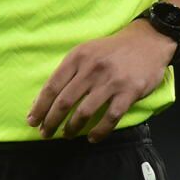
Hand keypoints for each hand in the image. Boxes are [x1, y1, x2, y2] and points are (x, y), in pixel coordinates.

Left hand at [27, 20, 173, 139]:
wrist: (148, 41)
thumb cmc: (112, 50)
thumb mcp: (86, 51)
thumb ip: (69, 71)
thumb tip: (46, 97)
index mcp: (78, 57)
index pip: (52, 86)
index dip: (40, 106)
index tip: (32, 120)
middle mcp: (92, 69)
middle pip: (65, 102)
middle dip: (51, 121)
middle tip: (45, 133)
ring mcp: (111, 82)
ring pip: (84, 112)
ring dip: (71, 128)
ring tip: (66, 135)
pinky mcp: (128, 92)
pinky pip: (110, 118)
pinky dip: (99, 131)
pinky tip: (92, 138)